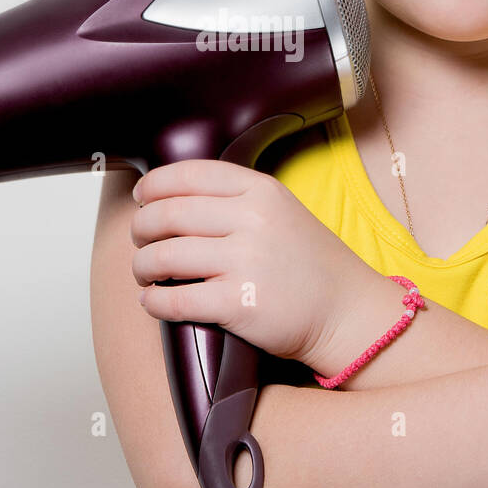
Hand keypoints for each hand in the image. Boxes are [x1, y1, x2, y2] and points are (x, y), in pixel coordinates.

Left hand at [129, 158, 371, 364]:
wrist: (347, 312)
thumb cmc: (311, 264)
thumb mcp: (283, 211)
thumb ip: (237, 199)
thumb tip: (174, 197)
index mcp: (261, 191)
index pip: (191, 175)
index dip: (155, 185)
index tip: (142, 197)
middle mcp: (253, 221)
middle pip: (169, 214)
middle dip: (142, 227)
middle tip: (140, 238)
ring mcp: (246, 262)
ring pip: (164, 256)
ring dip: (143, 265)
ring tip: (144, 272)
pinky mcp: (239, 304)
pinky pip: (176, 299)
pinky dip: (154, 301)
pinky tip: (152, 301)